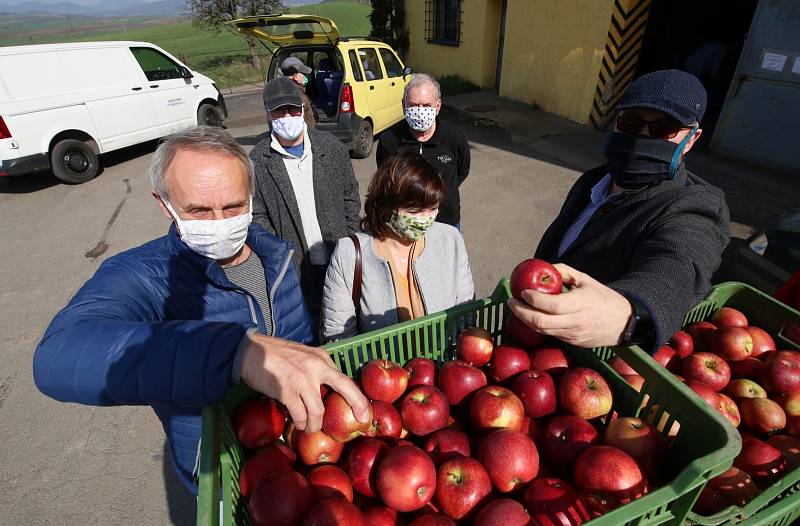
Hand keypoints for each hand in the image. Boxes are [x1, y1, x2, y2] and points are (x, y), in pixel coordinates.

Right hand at [240, 334, 369, 432]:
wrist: (250, 351)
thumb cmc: (276, 356)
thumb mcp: (303, 356)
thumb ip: (317, 369)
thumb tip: (327, 392)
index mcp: (322, 358)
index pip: (346, 379)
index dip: (358, 398)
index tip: (366, 414)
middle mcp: (316, 366)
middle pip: (345, 388)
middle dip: (357, 406)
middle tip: (360, 422)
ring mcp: (302, 379)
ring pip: (318, 412)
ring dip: (314, 425)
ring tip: (308, 428)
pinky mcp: (286, 390)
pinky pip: (299, 415)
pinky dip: (299, 424)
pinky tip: (296, 424)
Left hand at [507, 263, 632, 347]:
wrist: (623, 323)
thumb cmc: (603, 298)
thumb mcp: (586, 279)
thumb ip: (565, 271)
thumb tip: (544, 268)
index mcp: (581, 304)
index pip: (551, 305)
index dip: (533, 299)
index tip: (523, 291)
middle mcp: (575, 322)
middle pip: (540, 322)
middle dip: (520, 312)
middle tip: (511, 301)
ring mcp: (572, 335)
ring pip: (541, 331)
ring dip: (525, 319)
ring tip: (517, 308)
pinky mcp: (571, 343)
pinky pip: (549, 334)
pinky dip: (536, 325)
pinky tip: (530, 316)